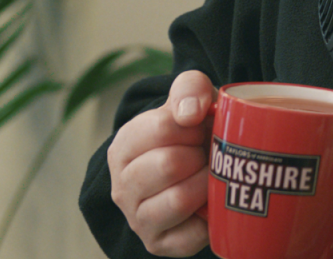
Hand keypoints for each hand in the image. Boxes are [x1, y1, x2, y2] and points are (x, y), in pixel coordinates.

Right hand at [108, 70, 216, 255]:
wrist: (199, 165)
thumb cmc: (194, 130)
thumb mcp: (191, 98)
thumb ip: (190, 88)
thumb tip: (191, 113)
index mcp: (124, 147)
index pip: (163, 128)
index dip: (193, 125)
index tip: (198, 128)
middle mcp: (122, 186)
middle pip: (169, 165)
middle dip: (199, 155)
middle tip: (204, 153)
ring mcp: (138, 219)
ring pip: (178, 200)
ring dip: (205, 184)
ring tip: (208, 175)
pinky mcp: (159, 244)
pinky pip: (191, 235)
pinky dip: (210, 217)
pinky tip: (209, 203)